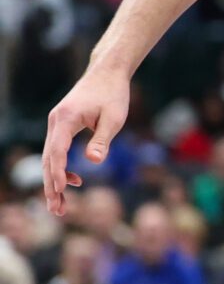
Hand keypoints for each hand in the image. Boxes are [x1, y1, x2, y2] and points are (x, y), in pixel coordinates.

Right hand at [44, 66, 131, 215]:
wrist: (107, 72)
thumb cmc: (114, 94)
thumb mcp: (114, 117)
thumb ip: (102, 139)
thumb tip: (94, 162)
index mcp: (66, 119)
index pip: (57, 151)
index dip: (58, 172)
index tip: (59, 192)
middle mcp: (55, 122)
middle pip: (49, 159)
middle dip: (51, 186)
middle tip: (57, 211)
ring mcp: (56, 124)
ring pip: (50, 158)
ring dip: (54, 181)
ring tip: (60, 206)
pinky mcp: (62, 126)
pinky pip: (57, 151)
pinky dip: (61, 168)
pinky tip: (73, 182)